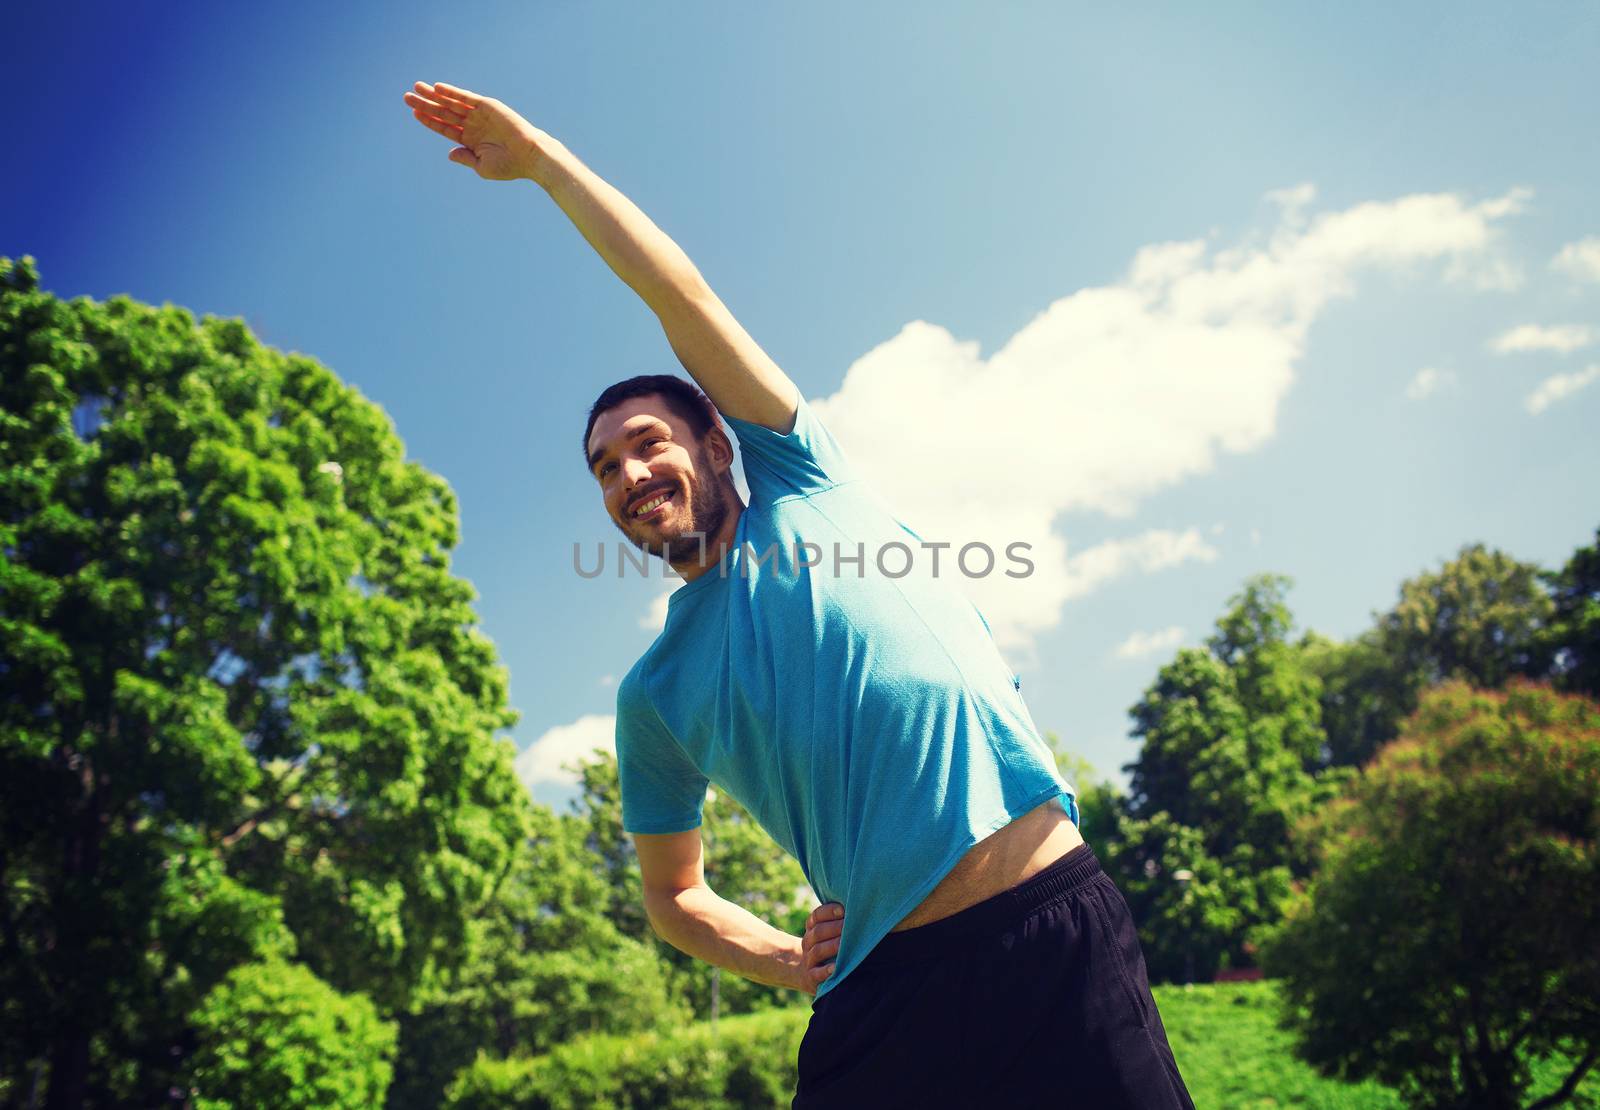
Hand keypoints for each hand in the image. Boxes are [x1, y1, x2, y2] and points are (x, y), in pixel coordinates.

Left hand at [402, 81, 557, 182]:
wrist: (530, 156)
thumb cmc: (509, 166)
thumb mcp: (482, 166)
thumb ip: (465, 157)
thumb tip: (449, 153)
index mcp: (470, 140)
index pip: (445, 128)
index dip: (430, 120)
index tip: (414, 113)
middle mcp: (473, 125)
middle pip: (444, 112)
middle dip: (426, 104)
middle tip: (407, 97)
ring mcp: (480, 115)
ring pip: (451, 103)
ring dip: (434, 95)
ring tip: (417, 87)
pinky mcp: (488, 106)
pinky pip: (466, 98)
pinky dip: (453, 92)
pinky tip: (438, 88)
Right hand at [799, 902, 843, 994]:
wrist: (807, 973)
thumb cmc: (828, 947)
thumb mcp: (828, 933)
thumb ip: (840, 922)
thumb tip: (863, 909)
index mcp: (812, 928)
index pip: (816, 916)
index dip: (828, 912)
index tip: (843, 910)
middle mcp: (808, 942)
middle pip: (818, 932)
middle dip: (834, 928)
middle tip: (849, 926)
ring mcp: (809, 960)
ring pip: (817, 951)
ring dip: (831, 946)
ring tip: (843, 944)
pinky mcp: (811, 977)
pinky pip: (816, 973)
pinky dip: (825, 971)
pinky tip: (835, 968)